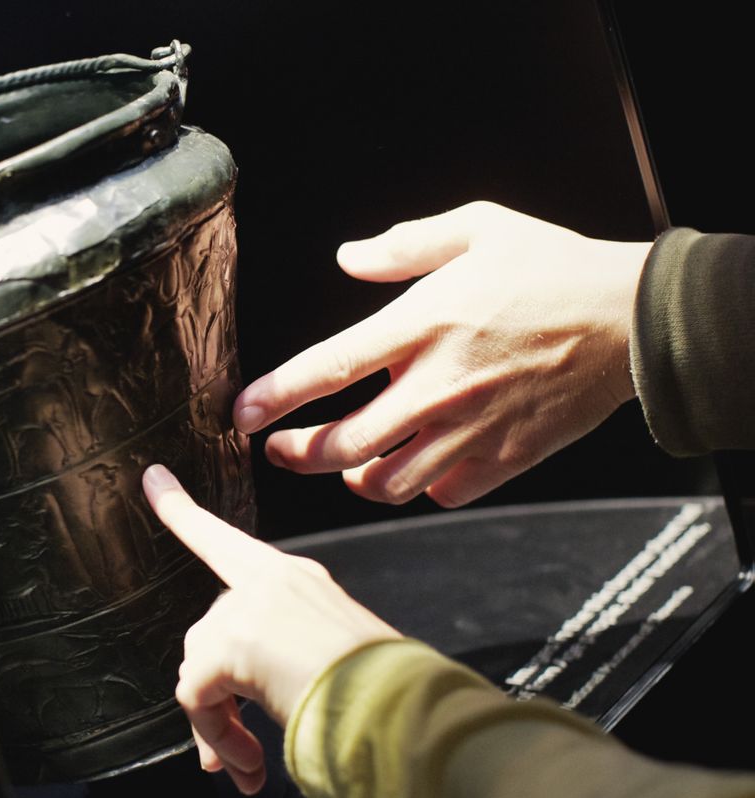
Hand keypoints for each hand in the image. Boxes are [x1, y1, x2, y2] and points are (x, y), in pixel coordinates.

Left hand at [142, 464, 398, 793]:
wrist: (403, 710)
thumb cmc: (383, 694)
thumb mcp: (330, 657)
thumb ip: (273, 663)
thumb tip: (231, 717)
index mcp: (297, 579)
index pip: (224, 540)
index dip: (180, 510)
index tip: (151, 479)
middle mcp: (271, 582)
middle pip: (206, 635)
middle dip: (214, 699)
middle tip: (235, 755)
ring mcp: (249, 608)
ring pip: (198, 668)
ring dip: (217, 725)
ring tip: (249, 764)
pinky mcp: (233, 642)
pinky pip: (195, 694)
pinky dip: (214, 733)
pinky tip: (247, 761)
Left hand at [233, 201, 652, 506]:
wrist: (633, 319)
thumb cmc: (553, 270)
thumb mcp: (477, 227)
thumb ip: (403, 244)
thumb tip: (348, 258)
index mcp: (421, 326)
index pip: (326, 369)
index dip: (274, 397)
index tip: (241, 415)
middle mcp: (436, 387)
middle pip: (341, 445)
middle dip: (295, 453)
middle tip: (277, 447)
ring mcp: (470, 430)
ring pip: (386, 483)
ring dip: (351, 479)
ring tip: (340, 466)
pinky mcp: (504, 458)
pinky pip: (444, 493)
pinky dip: (419, 488)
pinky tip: (413, 470)